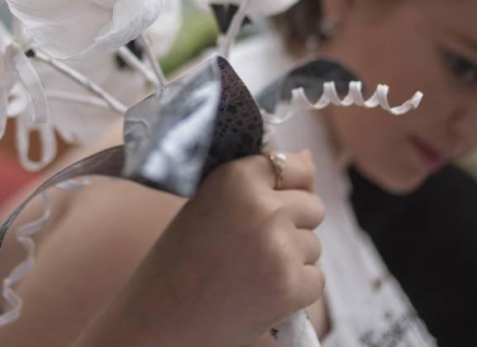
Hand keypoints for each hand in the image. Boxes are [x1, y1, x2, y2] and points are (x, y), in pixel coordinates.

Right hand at [101, 151, 324, 346]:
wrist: (160, 318)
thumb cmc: (181, 260)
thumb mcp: (212, 204)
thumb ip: (261, 181)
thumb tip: (310, 157)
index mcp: (237, 178)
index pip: (297, 168)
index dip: (290, 188)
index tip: (270, 206)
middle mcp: (262, 206)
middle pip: (313, 207)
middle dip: (294, 227)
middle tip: (253, 247)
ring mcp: (279, 247)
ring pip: (314, 245)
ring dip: (292, 260)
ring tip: (250, 272)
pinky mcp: (290, 285)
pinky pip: (316, 279)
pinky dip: (296, 290)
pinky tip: (260, 293)